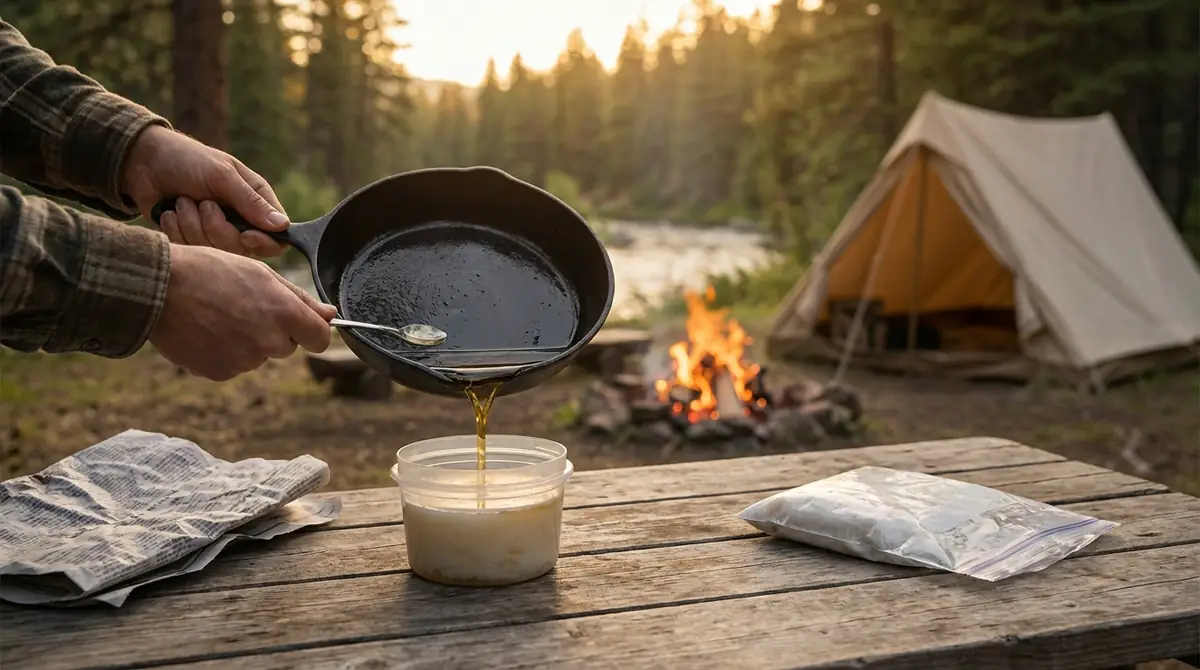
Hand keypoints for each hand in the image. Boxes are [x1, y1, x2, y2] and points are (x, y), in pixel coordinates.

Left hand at [121, 125, 288, 256]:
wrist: (143, 162)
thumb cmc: (187, 160)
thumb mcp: (221, 175)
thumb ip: (250, 202)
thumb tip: (282, 226)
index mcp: (255, 202)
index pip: (275, 238)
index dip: (263, 243)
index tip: (245, 236)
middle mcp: (239, 221)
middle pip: (241, 249)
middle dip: (216, 227)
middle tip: (202, 203)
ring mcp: (214, 233)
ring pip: (214, 251)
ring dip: (192, 224)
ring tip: (183, 202)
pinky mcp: (190, 240)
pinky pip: (190, 251)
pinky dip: (176, 230)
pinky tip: (171, 213)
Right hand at [150, 244, 337, 380]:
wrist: (158, 287)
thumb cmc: (210, 270)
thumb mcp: (260, 273)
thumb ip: (300, 299)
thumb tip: (330, 315)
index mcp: (284, 314)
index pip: (320, 339)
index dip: (312, 330)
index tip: (301, 323)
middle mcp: (269, 343)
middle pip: (287, 346)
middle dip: (274, 331)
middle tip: (243, 306)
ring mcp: (243, 362)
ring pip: (258, 355)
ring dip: (247, 340)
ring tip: (218, 314)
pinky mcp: (220, 373)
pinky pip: (233, 365)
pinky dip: (224, 352)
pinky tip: (206, 330)